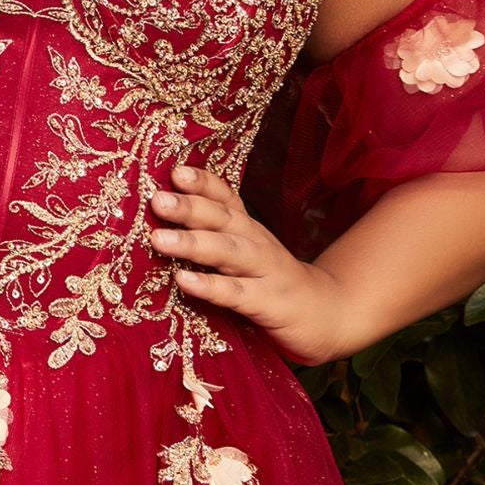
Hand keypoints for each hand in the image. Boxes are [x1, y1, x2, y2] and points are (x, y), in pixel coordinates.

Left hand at [148, 162, 346, 367]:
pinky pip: (236, 294)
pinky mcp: (269, 303)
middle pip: (223, 219)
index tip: (175, 171)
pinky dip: (210, 286)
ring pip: (228, 252)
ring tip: (158, 239)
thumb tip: (157, 220)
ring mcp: (265, 272)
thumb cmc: (271, 281)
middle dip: (189, 207)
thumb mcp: (245, 251)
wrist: (327, 314)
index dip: (203, 183)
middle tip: (157, 199)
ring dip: (193, 243)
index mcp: (247, 228)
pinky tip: (183, 281)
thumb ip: (211, 235)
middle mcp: (256, 242)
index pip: (225, 198)